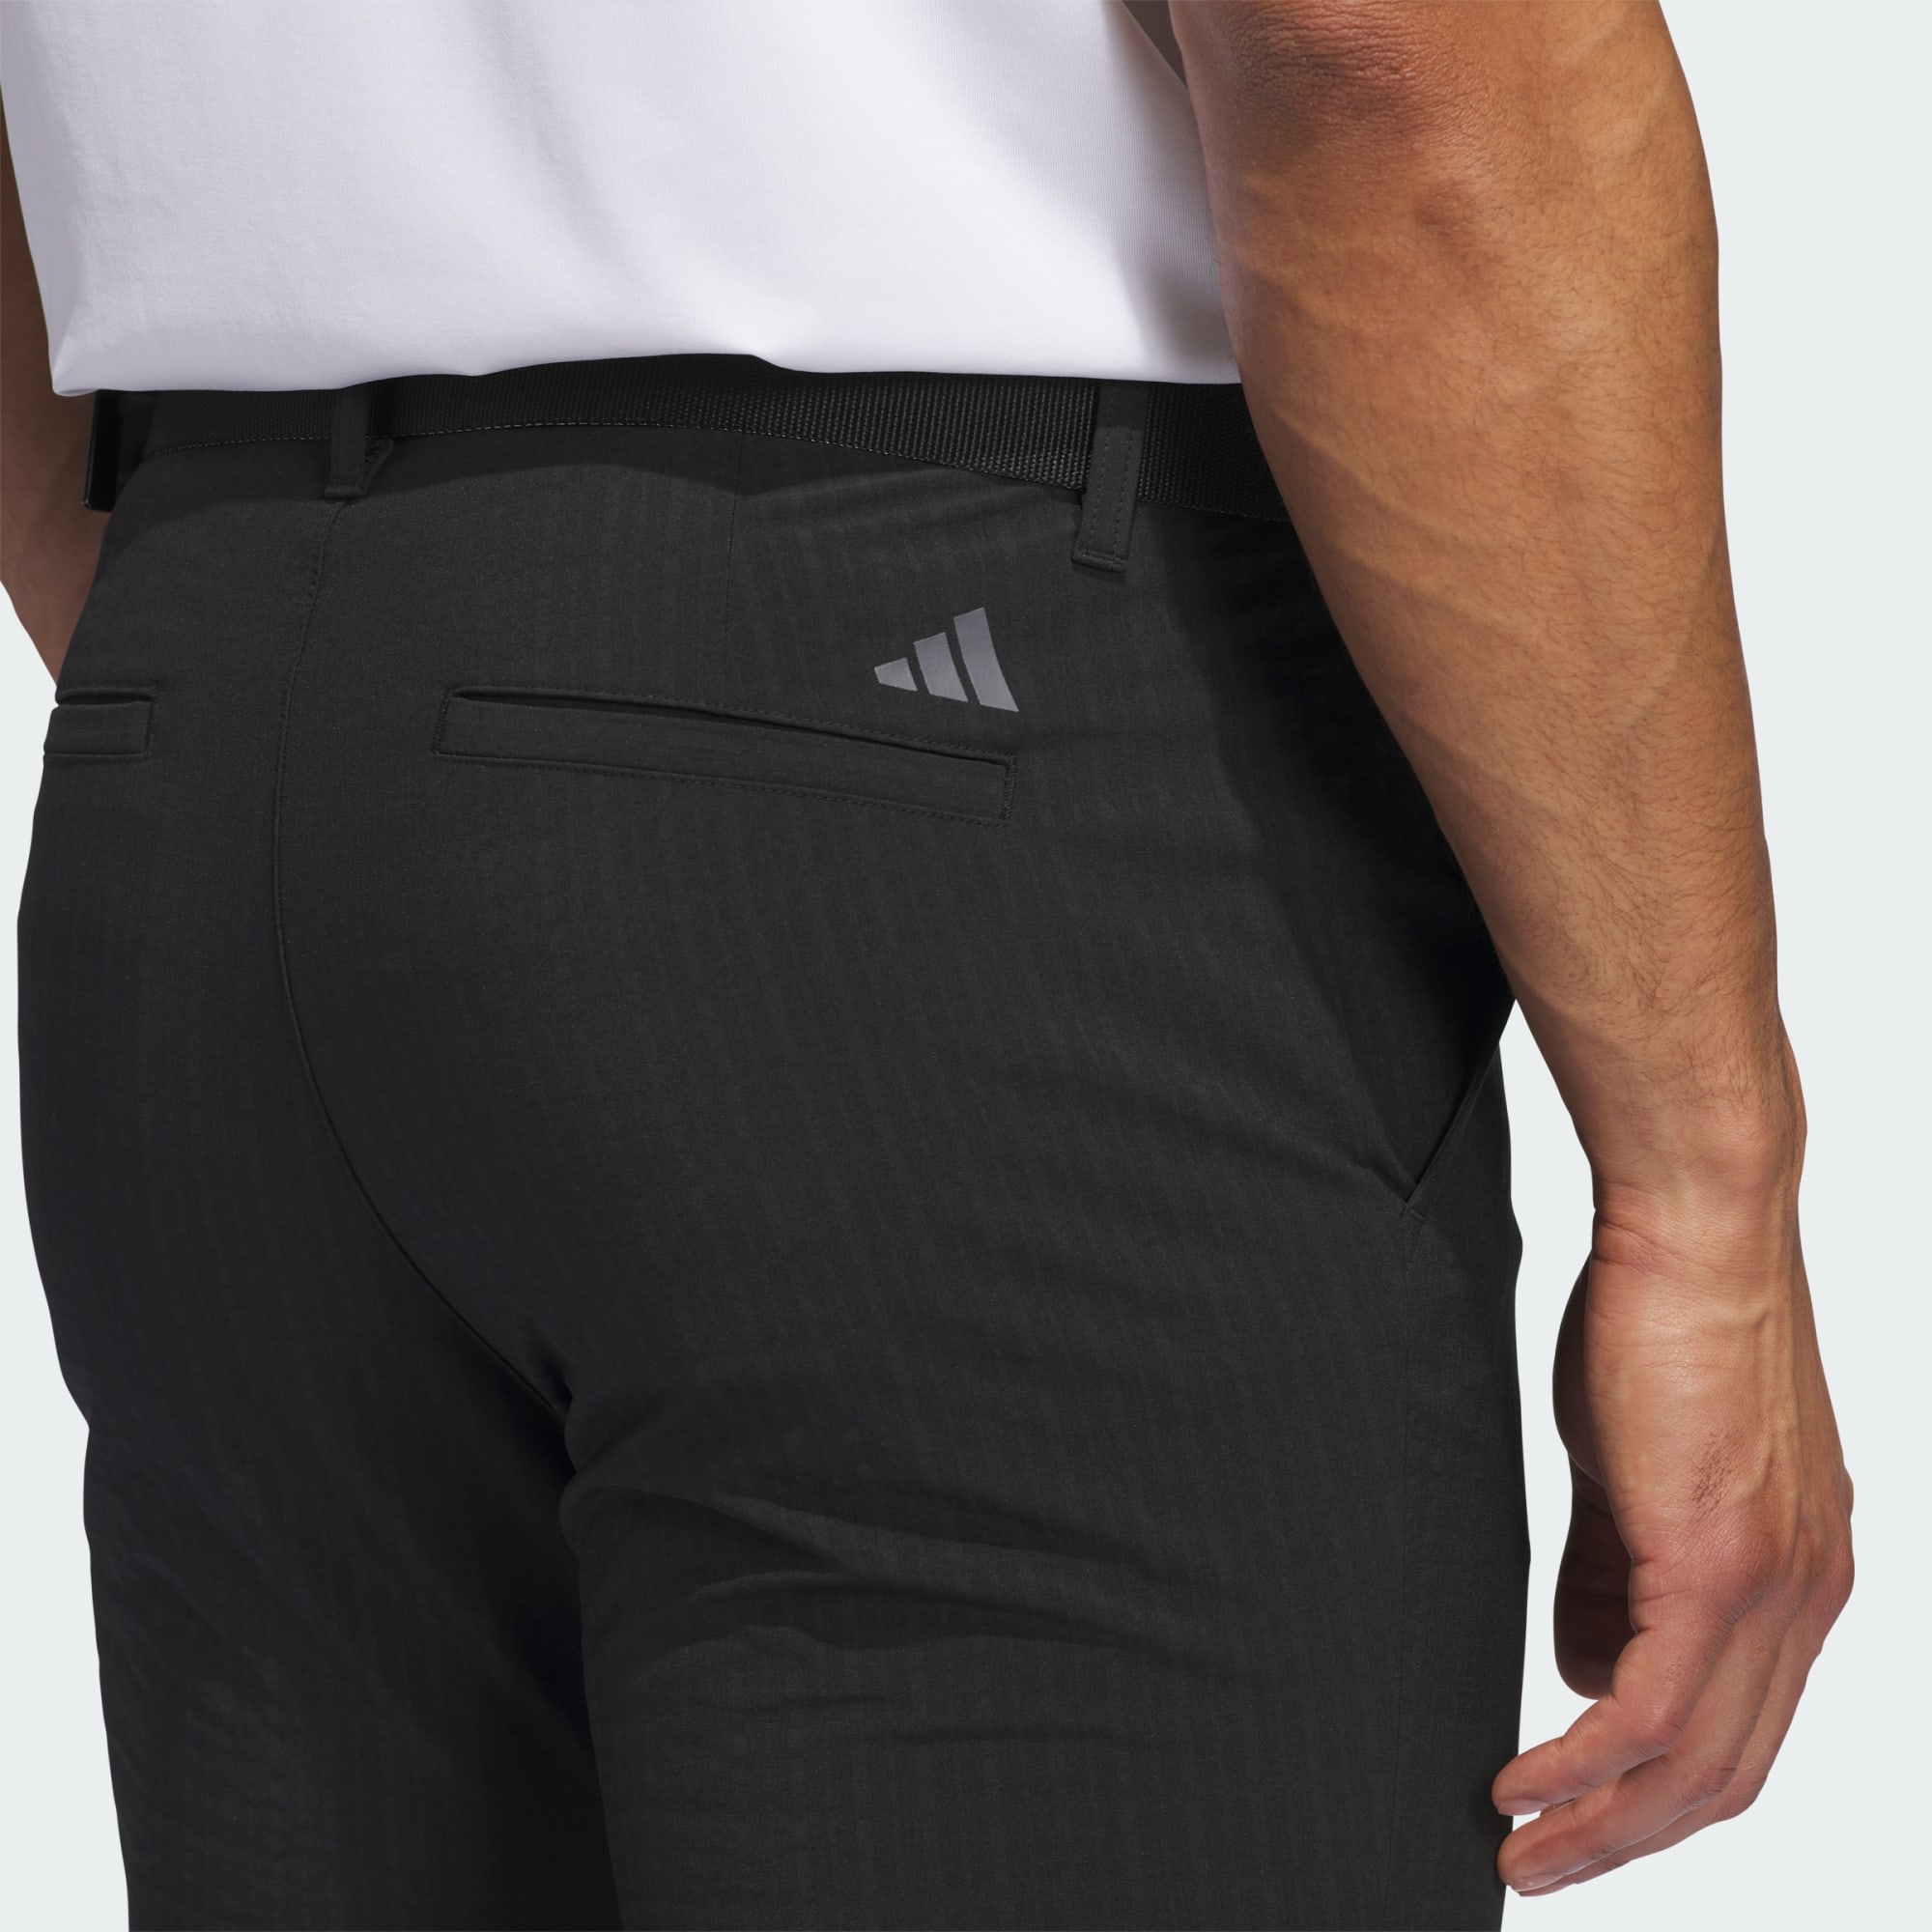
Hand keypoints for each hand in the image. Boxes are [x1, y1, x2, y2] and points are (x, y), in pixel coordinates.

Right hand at [1493, 1181, 1852, 1895]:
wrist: (1701, 1226)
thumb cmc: (1664, 1317)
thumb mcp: (1634, 1464)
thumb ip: (1616, 1571)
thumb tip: (1584, 1666)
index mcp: (1799, 1577)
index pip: (1741, 1733)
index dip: (1659, 1799)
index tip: (1580, 1822)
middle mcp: (1806, 1600)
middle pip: (1725, 1775)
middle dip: (1626, 1841)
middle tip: (1538, 1869)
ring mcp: (1772, 1585)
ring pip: (1693, 1763)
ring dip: (1599, 1823)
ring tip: (1517, 1848)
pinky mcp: (1717, 1560)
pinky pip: (1649, 1708)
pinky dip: (1581, 1765)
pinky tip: (1522, 1782)